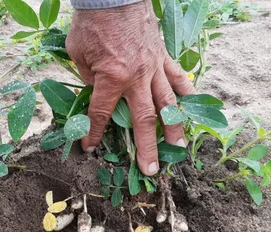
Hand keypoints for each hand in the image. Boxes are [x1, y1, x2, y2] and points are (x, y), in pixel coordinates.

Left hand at [66, 1, 195, 175]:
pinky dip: (186, 92)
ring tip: (179, 147)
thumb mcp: (79, 53)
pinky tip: (192, 107)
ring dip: (174, 127)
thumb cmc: (91, 23)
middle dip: (147, 147)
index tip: (91, 148)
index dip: (95, 134)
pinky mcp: (163, 56)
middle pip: (144, 120)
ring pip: (167, 103)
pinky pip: (178, 77)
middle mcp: (137, 78)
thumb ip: (89, 78)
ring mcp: (154, 67)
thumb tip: (97, 92)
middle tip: (152, 169)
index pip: (101, 114)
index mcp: (111, 78)